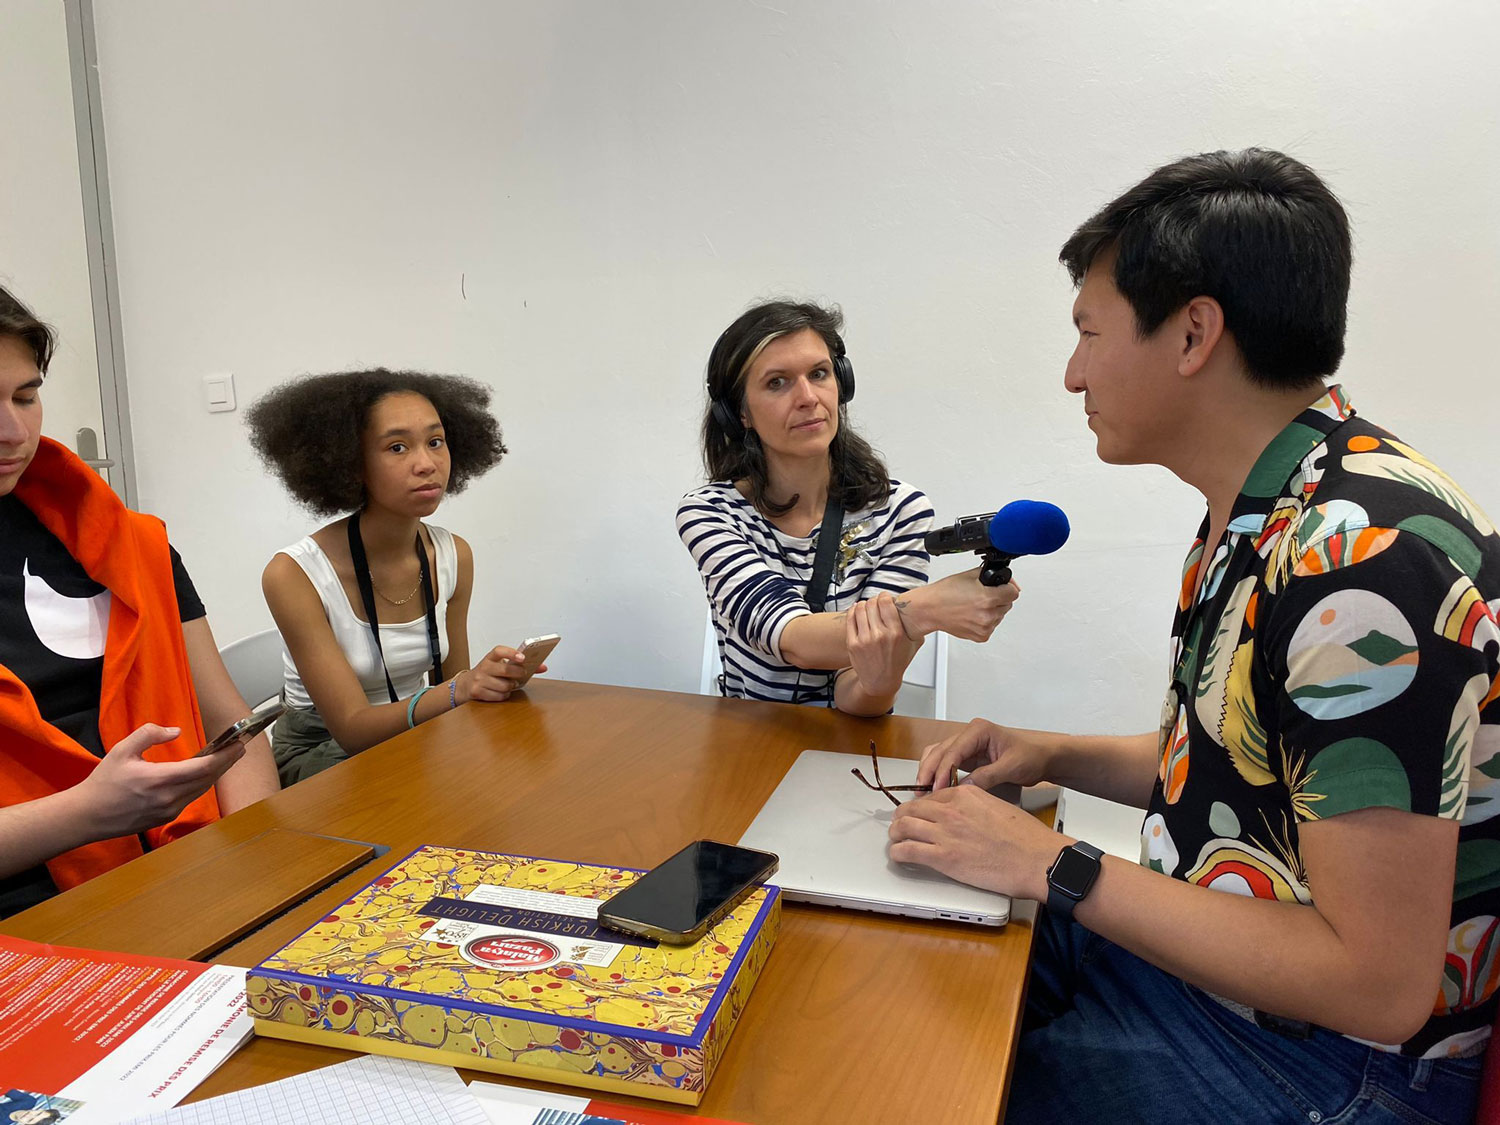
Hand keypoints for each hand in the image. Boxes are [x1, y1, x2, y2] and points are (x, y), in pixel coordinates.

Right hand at [77, 723, 242, 837]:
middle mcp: (169, 798)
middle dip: (226, 762)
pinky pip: (189, 798)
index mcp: (160, 780)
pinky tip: (203, 774)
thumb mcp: (123, 750)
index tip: (238, 744)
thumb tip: (175, 731)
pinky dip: (200, 784)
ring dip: (215, 774)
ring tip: (226, 758)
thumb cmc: (103, 783)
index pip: (204, 767)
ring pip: (201, 790)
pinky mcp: (165, 819)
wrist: (86, 816)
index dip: (225, 755)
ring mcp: (168, 811)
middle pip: (208, 779)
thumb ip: (150, 734)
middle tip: (238, 748)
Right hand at [458, 645, 545, 702]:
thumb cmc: (488, 674)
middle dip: (517, 673)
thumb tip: (543, 667)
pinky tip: (501, 692)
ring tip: (509, 684)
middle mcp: (483, 667)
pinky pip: (499, 696)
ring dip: (510, 687)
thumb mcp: (500, 665)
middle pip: (505, 670)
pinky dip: (504, 695)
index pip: (499, 651)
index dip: (511, 653)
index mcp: (490, 658)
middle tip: (522, 673)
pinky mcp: (477, 691)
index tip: (522, 656)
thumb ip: (520, 665)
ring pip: (504, 686)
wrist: (465, 685)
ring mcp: (479, 680)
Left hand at [846, 595, 920, 699]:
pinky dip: (853, 612)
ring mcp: (865, 640)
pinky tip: (857, 612)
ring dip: (863, 605)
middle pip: (872, 604)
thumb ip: (916, 626)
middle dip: (874, 601)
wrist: (881, 681)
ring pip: (860, 609)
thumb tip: (920, 609)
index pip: (886, 603)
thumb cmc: (897, 662)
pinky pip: (850, 619)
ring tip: (867, 607)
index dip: (884, 596)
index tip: (885, 597)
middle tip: (876, 604)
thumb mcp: (913, 644)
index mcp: (896, 633)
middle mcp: (880, 636)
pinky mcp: (853, 644)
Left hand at [888, 785, 1060, 899]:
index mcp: (966, 794)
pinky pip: (907, 851)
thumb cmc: (1026, 838)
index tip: (918, 814)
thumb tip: (965, 816)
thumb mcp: (998, 807)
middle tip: (901, 826)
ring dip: (896, 834)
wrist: (1036, 859)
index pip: (930, 796)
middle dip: (902, 817)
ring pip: (902, 826)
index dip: (921, 807)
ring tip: (896, 840)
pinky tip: (899, 856)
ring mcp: (945, 832)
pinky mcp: (943, 857)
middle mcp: (951, 809)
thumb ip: (975, 807)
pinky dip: (898, 853)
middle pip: (911, 808)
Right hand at [897, 569, 1018, 642]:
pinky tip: (972, 615)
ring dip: (992, 610)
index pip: (1014, 593)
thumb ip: (993, 576)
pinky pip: (992, 626)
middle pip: (1008, 604)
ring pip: (1000, 616)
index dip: (1007, 587)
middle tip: (982, 596)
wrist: (931, 609)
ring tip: (974, 605)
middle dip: (998, 599)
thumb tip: (1011, 583)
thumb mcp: (971, 575)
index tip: (1001, 587)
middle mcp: (988, 615)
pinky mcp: (981, 636)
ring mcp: (985, 627)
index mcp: (987, 598)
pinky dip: (985, 621)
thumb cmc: (945, 593)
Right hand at [915, 718, 1050, 790]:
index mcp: (978, 730)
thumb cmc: (1031, 755)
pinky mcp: (966, 756)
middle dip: (929, 772)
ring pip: (937, 755)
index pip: (953, 750)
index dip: (942, 770)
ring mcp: (965, 744)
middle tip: (922, 793)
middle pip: (939, 751)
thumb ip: (987, 776)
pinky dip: (936, 774)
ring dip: (929, 772)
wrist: (1042, 757)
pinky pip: (944, 762)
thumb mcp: (1011, 767)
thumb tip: (963, 788)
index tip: (937, 788)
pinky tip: (933, 788)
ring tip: (923, 792)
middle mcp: (968, 734)